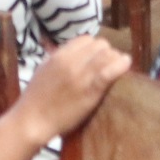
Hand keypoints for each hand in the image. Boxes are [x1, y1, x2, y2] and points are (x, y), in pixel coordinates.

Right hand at [14, 36, 131, 144]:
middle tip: (109, 63)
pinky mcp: (90, 91)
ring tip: (120, 65)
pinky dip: (120, 66)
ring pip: (107, 55)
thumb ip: (58, 58)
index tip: (98, 56)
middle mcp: (71, 61)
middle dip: (107, 52)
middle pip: (99, 45)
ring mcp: (81, 75)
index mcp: (59, 55)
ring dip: (116, 58)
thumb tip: (73, 52)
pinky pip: (109, 72)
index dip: (94, 47)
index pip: (86, 39)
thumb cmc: (36, 97)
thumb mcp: (44, 69)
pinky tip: (126, 65)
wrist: (33, 119)